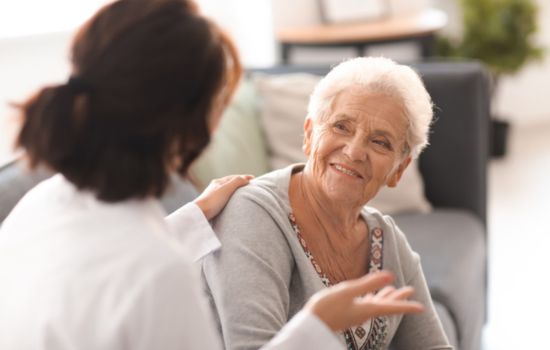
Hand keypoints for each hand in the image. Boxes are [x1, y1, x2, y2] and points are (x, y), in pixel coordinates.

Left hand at [193, 175, 253, 219]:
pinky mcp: (211, 206)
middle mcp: (214, 188)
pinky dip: (230, 198)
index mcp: (218, 182)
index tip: (253, 179)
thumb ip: (237, 182)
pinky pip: (224, 198)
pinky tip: (231, 203)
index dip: (244, 177)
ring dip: (235, 190)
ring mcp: (212, 196)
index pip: (234, 177)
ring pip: (226, 191)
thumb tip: (246, 180)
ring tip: (242, 193)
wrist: (199, 214)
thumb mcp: (226, 189)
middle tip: (249, 185)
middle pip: (229, 183)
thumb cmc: (212, 201)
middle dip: (239, 182)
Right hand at [305, 271, 423, 331]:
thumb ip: (368, 283)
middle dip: (399, 297)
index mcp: (367, 309)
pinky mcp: (348, 312)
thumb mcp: (347, 291)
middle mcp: (364, 313)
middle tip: (410, 290)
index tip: (421, 308)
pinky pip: (366, 304)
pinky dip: (373, 298)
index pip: (391, 307)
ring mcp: (356, 313)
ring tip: (393, 289)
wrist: (310, 325)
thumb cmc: (327, 308)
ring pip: (377, 304)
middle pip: (386, 305)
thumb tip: (390, 275)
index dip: (407, 306)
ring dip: (386, 296)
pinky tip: (370, 295)